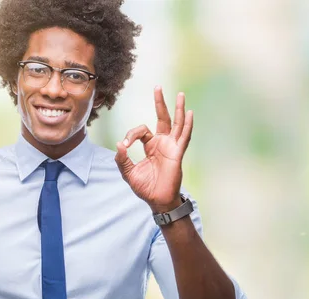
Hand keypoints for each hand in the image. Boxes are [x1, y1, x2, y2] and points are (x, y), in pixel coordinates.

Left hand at [115, 86, 192, 211]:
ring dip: (177, 109)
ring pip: (176, 124)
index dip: (131, 134)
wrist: (157, 201)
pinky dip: (187, 125)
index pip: (141, 131)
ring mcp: (171, 147)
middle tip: (157, 87)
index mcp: (151, 146)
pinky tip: (188, 113)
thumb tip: (119, 143)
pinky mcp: (177, 153)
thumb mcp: (128, 172)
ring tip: (180, 94)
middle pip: (162, 118)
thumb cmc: (145, 188)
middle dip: (160, 102)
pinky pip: (184, 137)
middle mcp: (162, 143)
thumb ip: (122, 158)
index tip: (125, 144)